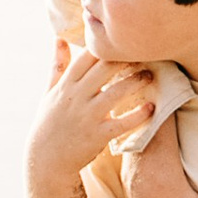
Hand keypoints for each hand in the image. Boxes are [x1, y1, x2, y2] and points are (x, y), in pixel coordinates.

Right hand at [28, 47, 158, 182]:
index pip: (87, 56)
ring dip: (136, 81)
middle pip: (105, 68)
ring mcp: (87, 116)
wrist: (46, 159)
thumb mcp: (49, 92)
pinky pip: (122, 122)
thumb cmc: (49, 122)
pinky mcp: (98, 135)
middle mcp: (76, 97)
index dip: (105, 45)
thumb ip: (58, 65)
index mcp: (66, 84)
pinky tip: (151, 107)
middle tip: (144, 53)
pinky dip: (139, 115)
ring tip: (150, 76)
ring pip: (116, 92)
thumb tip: (59, 37)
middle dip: (126, 58)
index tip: (121, 40)